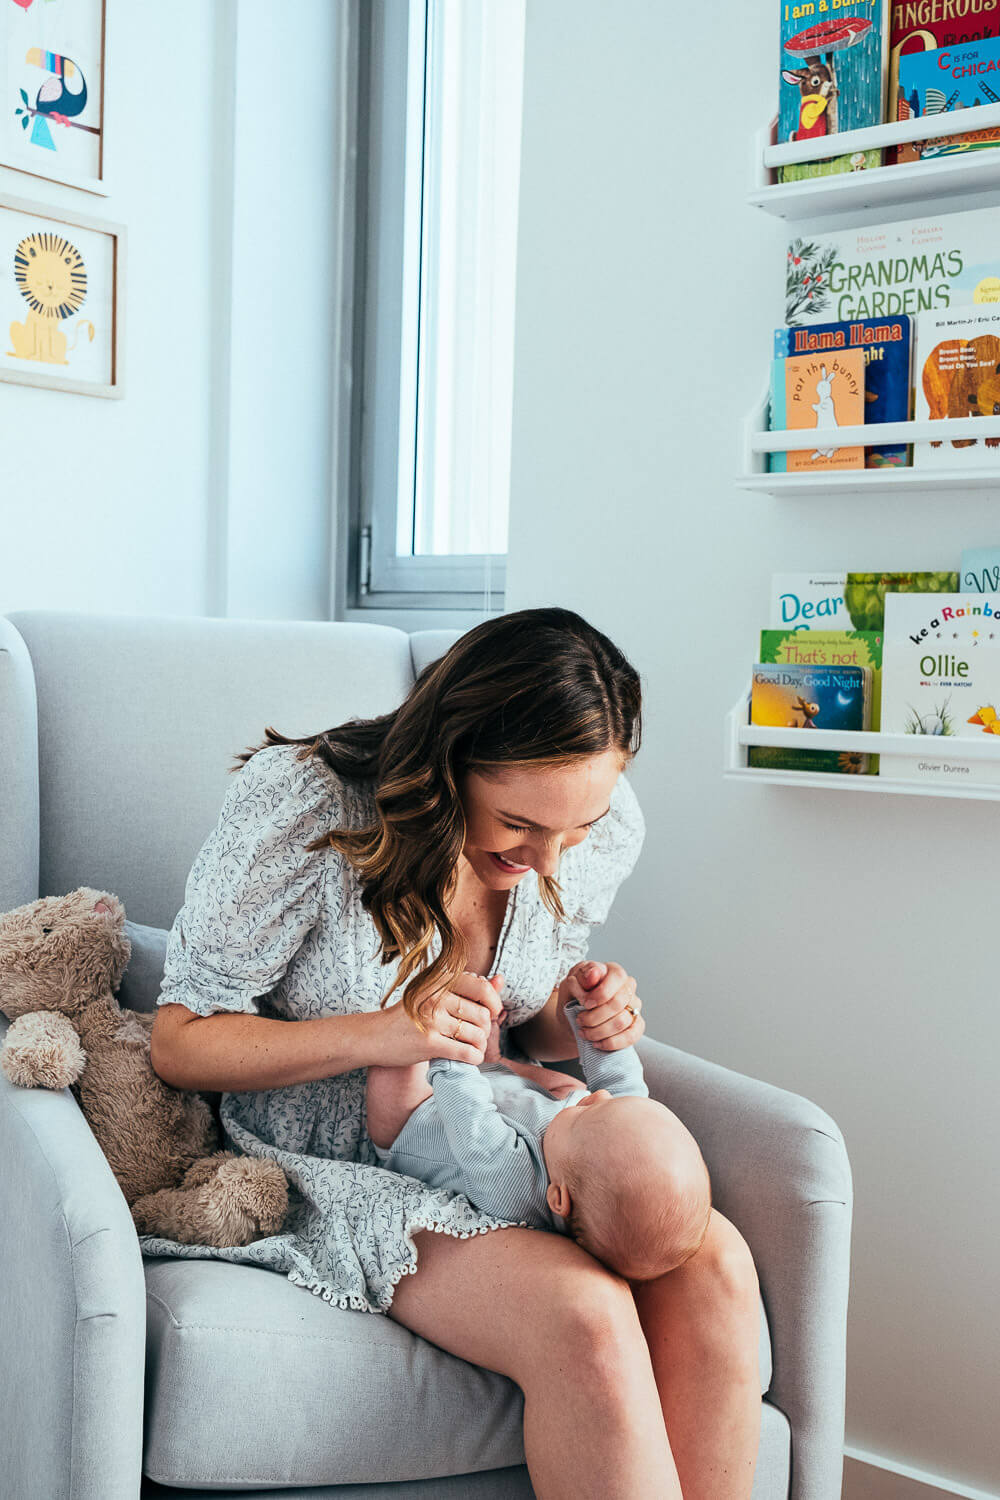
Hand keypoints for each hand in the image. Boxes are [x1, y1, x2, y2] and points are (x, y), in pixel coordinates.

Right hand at [381, 970, 505, 1065]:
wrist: (374, 1036)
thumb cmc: (407, 1014)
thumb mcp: (433, 992)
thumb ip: (469, 987)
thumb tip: (501, 979)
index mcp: (439, 980)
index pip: (481, 988)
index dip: (493, 1003)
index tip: (491, 1013)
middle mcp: (436, 996)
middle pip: (482, 1014)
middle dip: (485, 1028)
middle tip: (476, 1035)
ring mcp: (433, 1020)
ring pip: (477, 1035)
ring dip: (480, 1045)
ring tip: (471, 1047)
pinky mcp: (430, 1044)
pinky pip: (468, 1053)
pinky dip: (474, 1058)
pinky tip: (469, 1058)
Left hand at [563, 960, 643, 1051]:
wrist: (572, 1019)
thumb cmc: (573, 997)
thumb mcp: (570, 983)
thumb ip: (582, 975)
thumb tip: (595, 972)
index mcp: (613, 971)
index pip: (617, 978)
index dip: (601, 993)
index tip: (584, 1004)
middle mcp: (627, 987)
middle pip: (619, 1003)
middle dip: (595, 1016)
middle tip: (580, 1020)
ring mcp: (634, 1006)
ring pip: (622, 1021)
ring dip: (598, 1031)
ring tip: (584, 1032)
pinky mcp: (636, 1025)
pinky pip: (631, 1036)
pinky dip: (611, 1042)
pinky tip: (597, 1043)